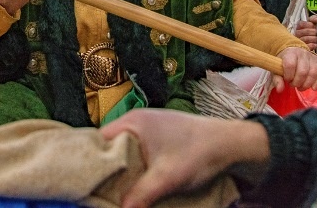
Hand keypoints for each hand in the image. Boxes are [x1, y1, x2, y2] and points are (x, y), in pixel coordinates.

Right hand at [100, 109, 269, 207]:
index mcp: (132, 122)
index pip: (97, 140)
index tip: (84, 183)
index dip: (89, 161)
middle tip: (98, 191)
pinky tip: (135, 184)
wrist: (231, 143)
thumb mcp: (168, 177)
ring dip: (120, 171)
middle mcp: (136, 121)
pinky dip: (133, 168)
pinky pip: (136, 152)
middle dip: (104, 170)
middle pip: (108, 147)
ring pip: (123, 151)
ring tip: (114, 191)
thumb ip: (141, 194)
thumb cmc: (199, 152)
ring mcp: (148, 128)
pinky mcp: (158, 138)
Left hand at [274, 46, 316, 90]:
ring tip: (302, 87)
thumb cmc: (284, 62)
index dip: (289, 76)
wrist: (292, 52)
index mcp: (290, 53)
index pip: (290, 65)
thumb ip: (277, 79)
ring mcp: (313, 58)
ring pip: (314, 72)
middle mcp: (303, 54)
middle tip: (294, 85)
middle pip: (303, 71)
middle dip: (298, 82)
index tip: (287, 79)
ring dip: (308, 84)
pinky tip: (314, 88)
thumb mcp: (277, 69)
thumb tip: (279, 90)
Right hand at [293, 14, 316, 51]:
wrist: (312, 42)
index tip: (313, 26)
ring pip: (306, 39)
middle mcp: (296, 34)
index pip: (301, 24)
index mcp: (298, 27)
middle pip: (305, 31)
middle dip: (314, 32)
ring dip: (314, 38)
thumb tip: (316, 20)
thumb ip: (314, 19)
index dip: (309, 25)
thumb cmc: (312, 32)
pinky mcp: (302, 48)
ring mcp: (298, 41)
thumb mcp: (312, 24)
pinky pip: (308, 46)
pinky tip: (316, 44)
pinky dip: (314, 45)